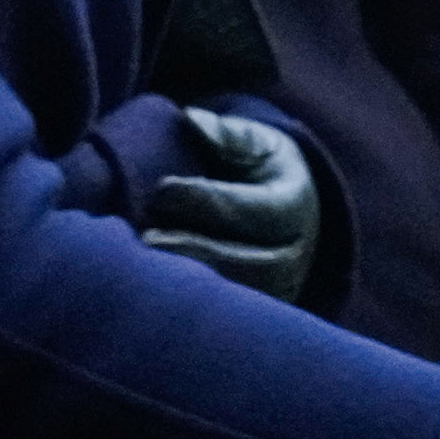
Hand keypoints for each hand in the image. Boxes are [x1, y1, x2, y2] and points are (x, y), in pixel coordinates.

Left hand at [142, 108, 319, 303]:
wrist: (288, 212)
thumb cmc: (260, 171)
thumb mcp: (256, 143)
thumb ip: (228, 135)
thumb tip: (192, 119)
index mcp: (293, 204)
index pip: (252, 208)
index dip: (205, 199)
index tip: (161, 189)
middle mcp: (294, 253)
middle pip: (246, 260)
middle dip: (194, 249)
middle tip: (147, 239)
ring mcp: (279, 289)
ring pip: (237, 295)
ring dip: (191, 284)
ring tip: (145, 272)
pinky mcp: (258, 316)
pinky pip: (227, 319)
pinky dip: (194, 309)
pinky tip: (156, 297)